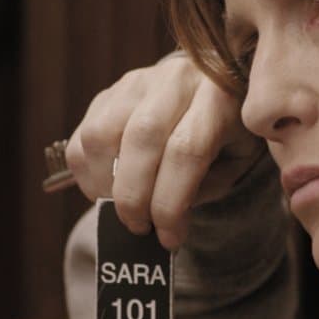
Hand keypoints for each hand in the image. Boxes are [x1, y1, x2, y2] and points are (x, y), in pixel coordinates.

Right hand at [65, 52, 264, 248]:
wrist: (212, 86)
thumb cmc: (228, 133)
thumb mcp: (236, 160)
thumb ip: (205, 187)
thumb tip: (166, 224)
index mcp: (218, 95)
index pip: (186, 150)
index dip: (171, 202)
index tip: (169, 237)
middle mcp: (175, 80)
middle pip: (141, 137)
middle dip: (134, 197)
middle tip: (139, 228)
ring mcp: (137, 82)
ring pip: (101, 135)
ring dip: (104, 185)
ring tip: (122, 211)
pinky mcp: (109, 94)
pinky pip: (82, 137)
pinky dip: (87, 174)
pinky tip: (108, 191)